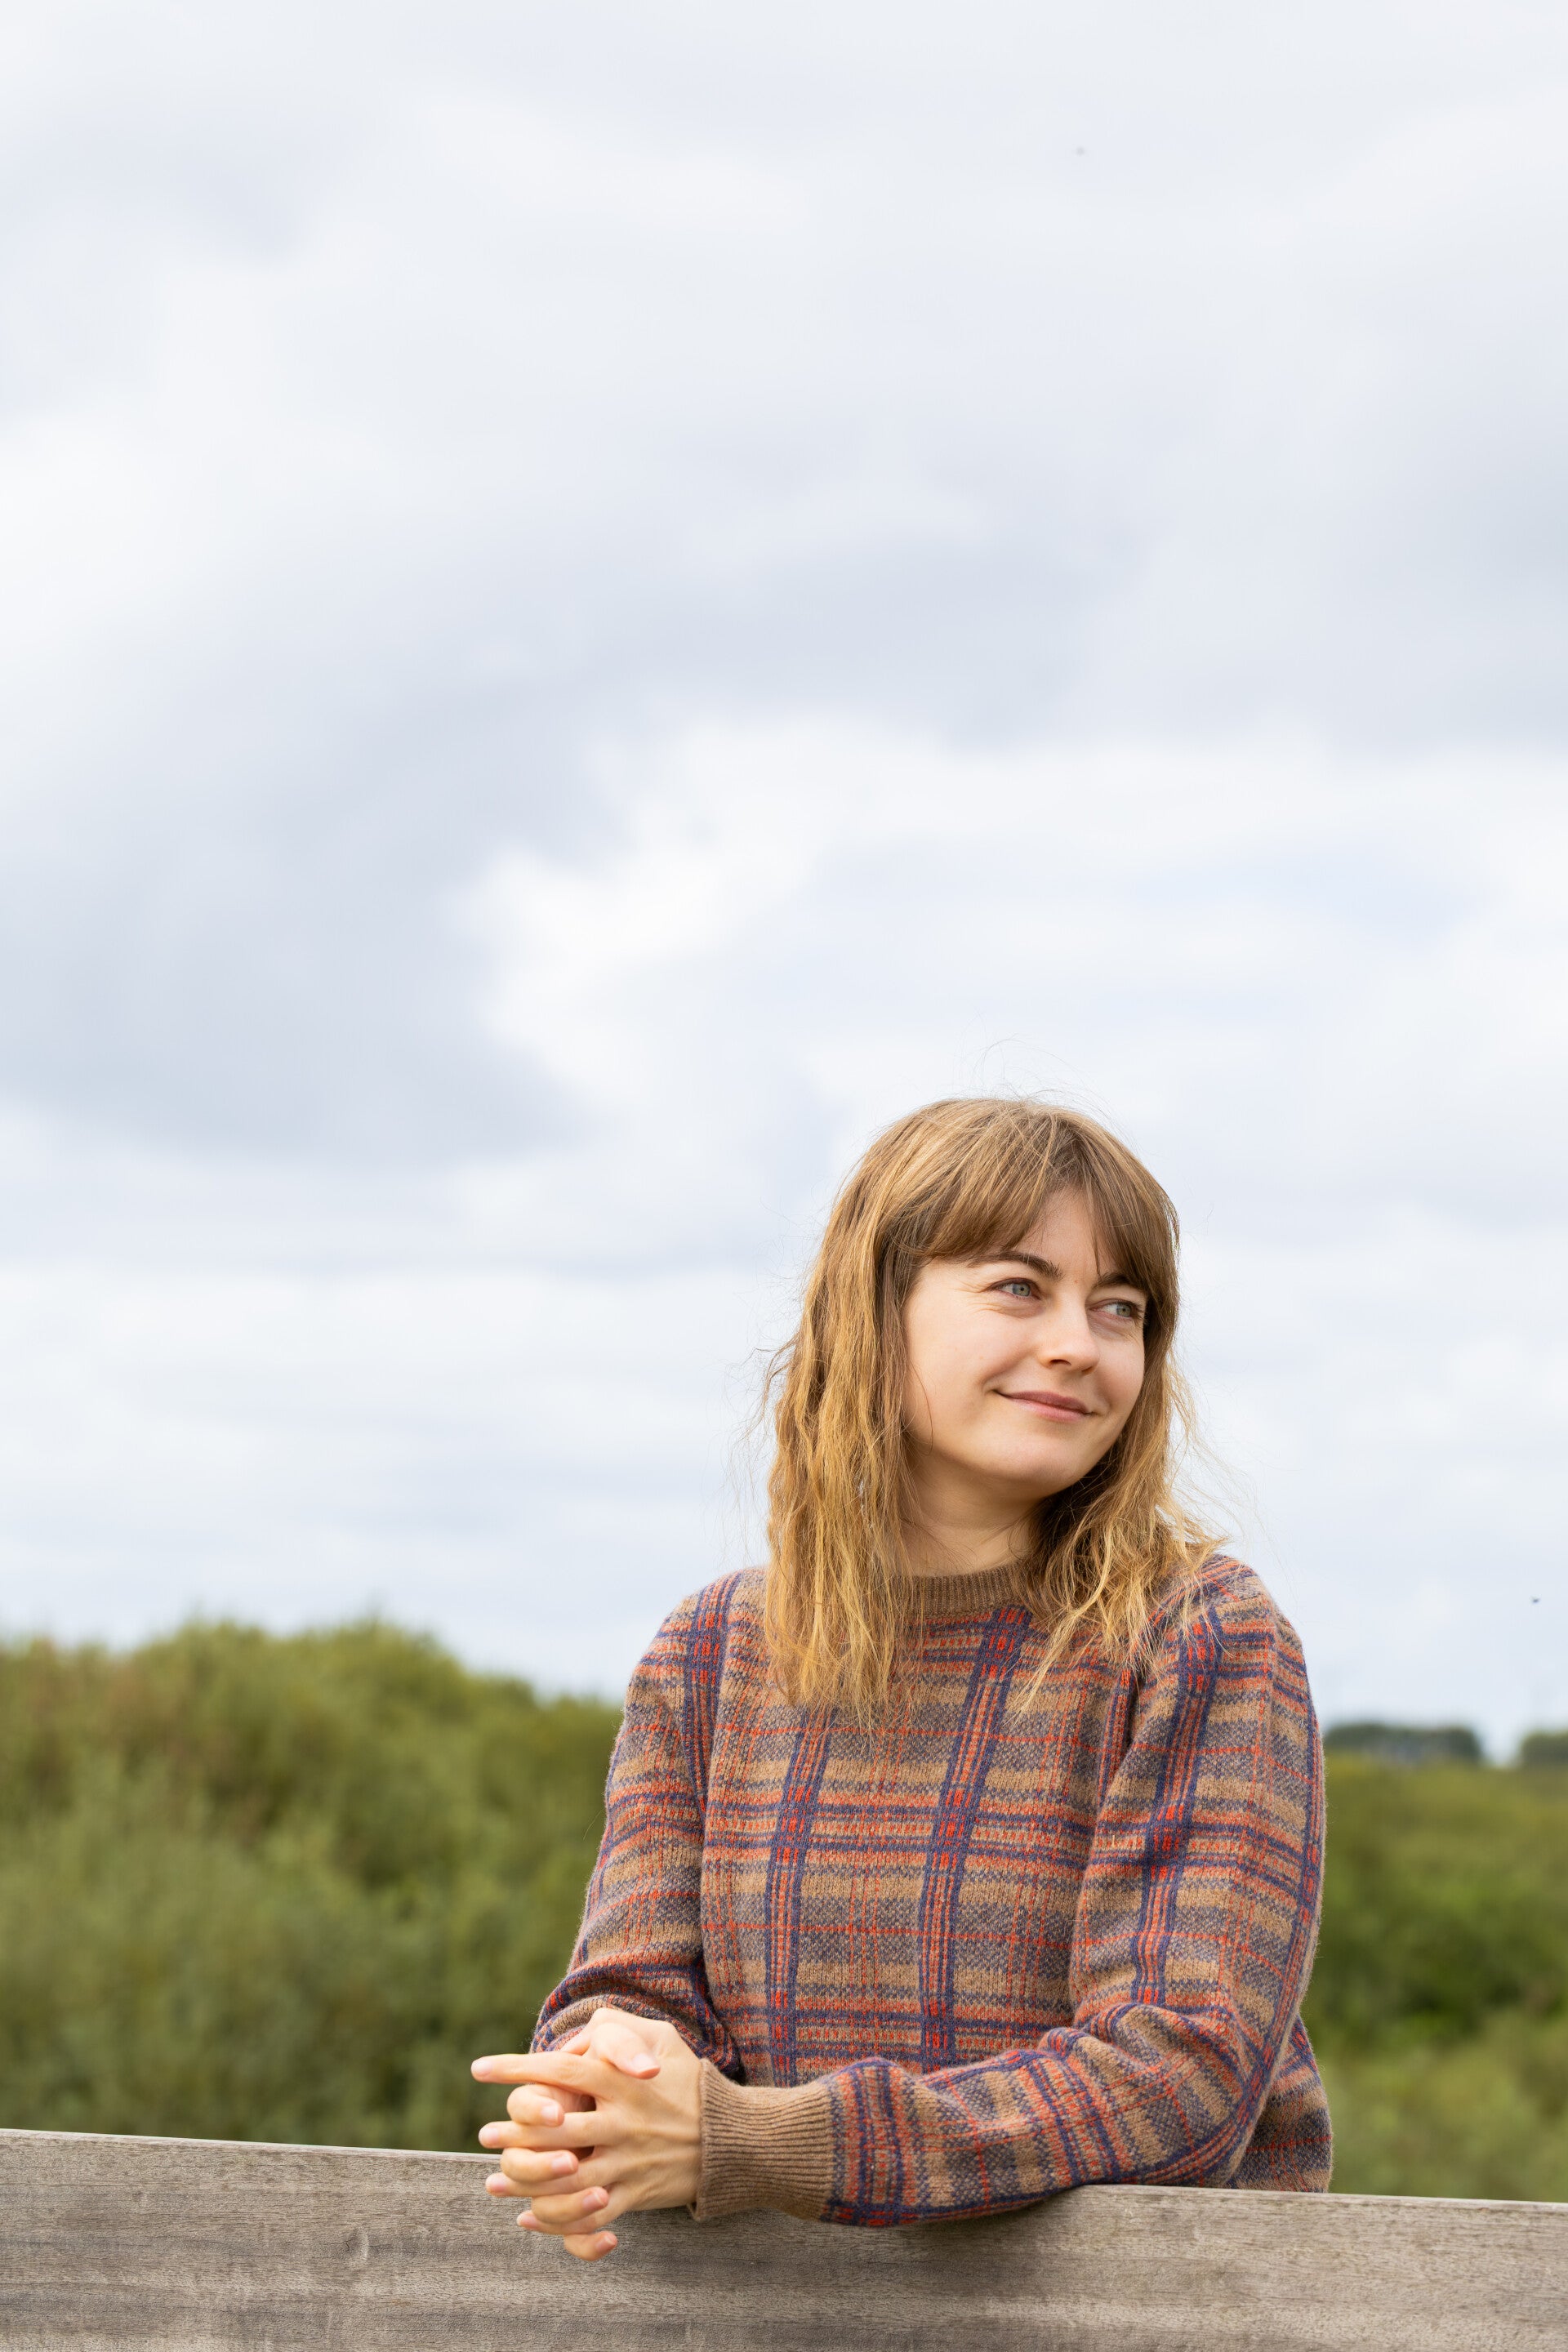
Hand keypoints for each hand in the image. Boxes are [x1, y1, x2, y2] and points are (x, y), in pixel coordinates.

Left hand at [472, 2014, 701, 2263]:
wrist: (734, 2137)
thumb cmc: (690, 2081)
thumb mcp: (662, 2040)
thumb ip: (620, 2031)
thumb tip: (584, 2030)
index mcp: (621, 2080)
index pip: (559, 2069)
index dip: (516, 2068)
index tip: (480, 2069)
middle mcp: (622, 2121)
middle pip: (555, 2129)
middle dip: (514, 2132)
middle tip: (486, 2133)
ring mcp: (628, 2161)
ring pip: (565, 2179)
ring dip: (525, 2182)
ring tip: (495, 2181)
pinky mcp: (636, 2195)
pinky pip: (588, 2215)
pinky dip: (555, 2221)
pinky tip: (529, 2217)